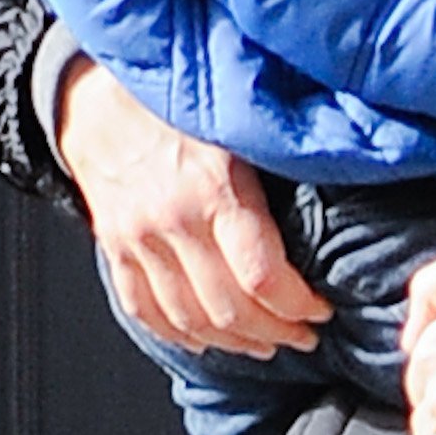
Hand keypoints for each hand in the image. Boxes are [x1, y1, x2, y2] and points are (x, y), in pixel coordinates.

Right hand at [55, 56, 329, 355]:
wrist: (95, 91)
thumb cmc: (177, 97)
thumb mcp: (239, 122)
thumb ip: (279, 165)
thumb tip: (340, 192)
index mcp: (215, 188)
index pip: (263, 277)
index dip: (299, 306)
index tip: (321, 309)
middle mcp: (173, 221)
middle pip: (230, 310)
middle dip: (276, 332)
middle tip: (303, 334)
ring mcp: (138, 240)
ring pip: (188, 321)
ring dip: (233, 342)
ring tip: (264, 343)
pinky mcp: (115, 248)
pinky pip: (144, 310)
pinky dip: (176, 335)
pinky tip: (204, 339)